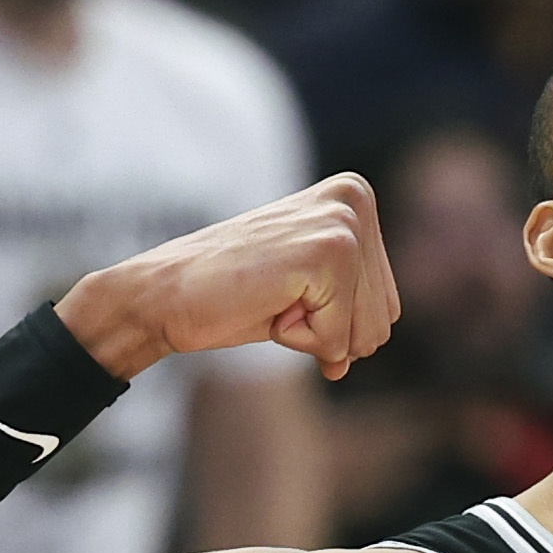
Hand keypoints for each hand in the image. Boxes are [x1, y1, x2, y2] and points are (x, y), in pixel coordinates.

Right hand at [61, 175, 399, 383]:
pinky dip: (300, 339)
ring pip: (366, 333)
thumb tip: (359, 354)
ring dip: (315, 335)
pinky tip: (266, 303)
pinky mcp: (331, 252)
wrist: (166, 294)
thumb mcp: (306, 296)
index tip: (285, 290)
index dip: (334, 323)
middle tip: (274, 296)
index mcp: (356, 198)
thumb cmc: (232, 296)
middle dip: (329, 331)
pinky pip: (338, 338)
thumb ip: (347, 312)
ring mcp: (344, 223)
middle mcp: (356, 199)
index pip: (387, 307)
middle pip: (383, 321)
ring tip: (271, 297)